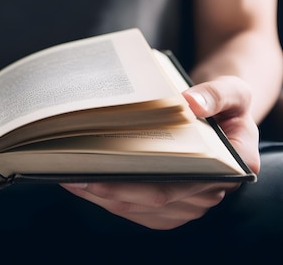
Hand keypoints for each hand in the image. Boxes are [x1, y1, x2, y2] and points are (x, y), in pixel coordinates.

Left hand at [60, 76, 258, 229]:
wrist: (221, 112)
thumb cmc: (224, 102)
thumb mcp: (232, 88)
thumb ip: (217, 93)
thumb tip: (189, 102)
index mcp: (228, 170)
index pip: (175, 187)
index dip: (132, 187)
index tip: (95, 177)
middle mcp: (208, 193)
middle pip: (148, 202)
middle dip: (104, 190)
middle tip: (67, 172)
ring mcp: (187, 203)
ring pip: (136, 209)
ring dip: (99, 195)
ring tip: (65, 173)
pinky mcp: (170, 206)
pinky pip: (133, 208)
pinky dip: (104, 196)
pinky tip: (79, 178)